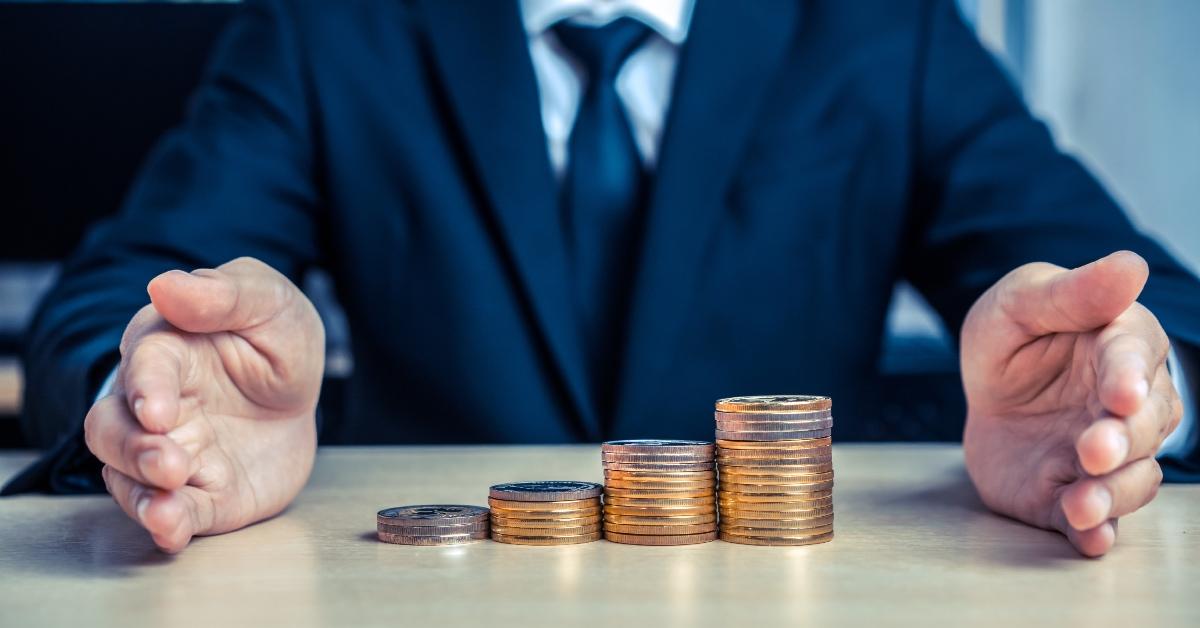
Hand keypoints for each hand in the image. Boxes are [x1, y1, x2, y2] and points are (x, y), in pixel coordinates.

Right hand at [84, 257, 323, 551]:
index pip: (144, 364)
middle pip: (111, 428)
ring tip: (168, 508)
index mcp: (168, 348)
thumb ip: (224, 295)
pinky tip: (173, 531)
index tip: (157, 410)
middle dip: (133, 449)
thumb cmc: (274, 338)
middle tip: (169, 463)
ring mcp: (172, 451)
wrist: (301, 394)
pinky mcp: (198, 492)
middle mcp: (156, 404)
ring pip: (127, 476)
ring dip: (141, 495)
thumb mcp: (269, 303)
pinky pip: (172, 513)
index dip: (146, 387)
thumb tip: (164, 286)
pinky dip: (167, 525)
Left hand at [961, 251, 1181, 556]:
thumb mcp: (1022, 303)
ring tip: (1083, 505)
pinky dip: (1098, 533)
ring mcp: (1105, 455)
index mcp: (1119, 346)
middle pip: (1143, 427)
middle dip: (1121, 441)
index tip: (1121, 394)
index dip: (1129, 377)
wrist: (987, 392)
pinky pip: (1097, 521)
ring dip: (1112, 495)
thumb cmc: (1014, 335)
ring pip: (1131, 479)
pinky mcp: (1075, 493)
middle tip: (1093, 449)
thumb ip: (1071, 293)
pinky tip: (1089, 539)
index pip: (1135, 360)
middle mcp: (1126, 406)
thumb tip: (1131, 265)